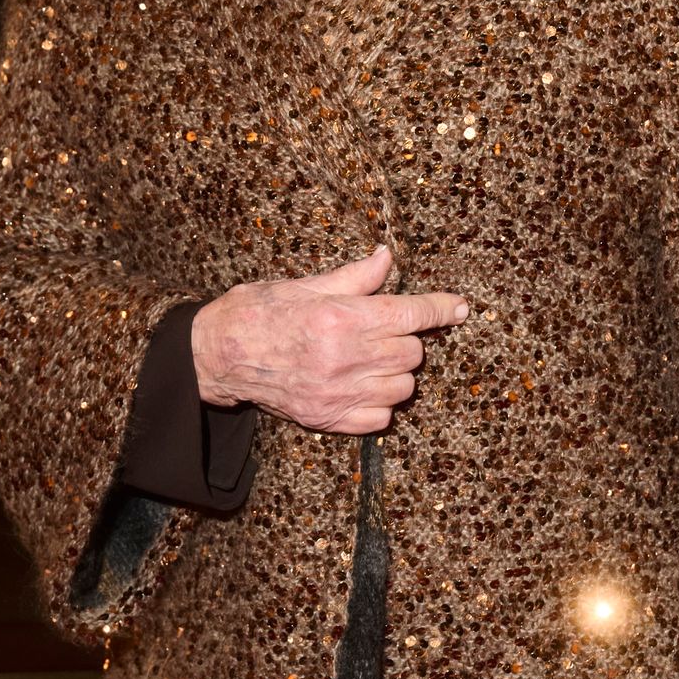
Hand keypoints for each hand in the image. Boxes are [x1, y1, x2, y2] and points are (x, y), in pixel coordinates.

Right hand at [190, 243, 468, 435]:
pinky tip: (362, 387)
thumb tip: (388, 259)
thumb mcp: (306, 284)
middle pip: (413, 352)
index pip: (412, 312)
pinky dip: (380, 404)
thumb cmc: (260, 311)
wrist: (218, 353)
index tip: (460, 307)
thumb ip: (355, 277)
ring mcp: (338, 393)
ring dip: (397, 372)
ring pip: (403, 387)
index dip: (442, 308)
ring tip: (371, 360)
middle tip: (383, 330)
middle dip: (407, 338)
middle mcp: (345, 357)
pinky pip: (380, 419)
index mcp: (342, 317)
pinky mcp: (328, 419)